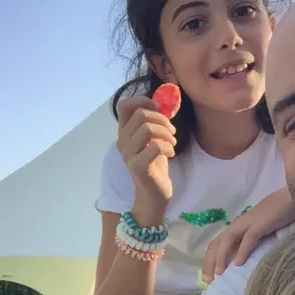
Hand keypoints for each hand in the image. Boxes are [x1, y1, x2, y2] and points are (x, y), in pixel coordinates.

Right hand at [116, 95, 177, 216]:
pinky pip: (154, 146)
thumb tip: (163, 103)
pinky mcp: (137, 166)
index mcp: (124, 133)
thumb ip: (154, 123)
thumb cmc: (155, 166)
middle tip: (172, 131)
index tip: (159, 108)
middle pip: (140, 114)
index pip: (124, 105)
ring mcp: (128, 154)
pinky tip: (170, 154)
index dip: (142, 100)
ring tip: (172, 142)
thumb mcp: (154, 140)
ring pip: (147, 128)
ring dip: (166, 133)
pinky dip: (167, 147)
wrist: (154, 195)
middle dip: (162, 119)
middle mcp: (122, 141)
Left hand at [202, 187, 294, 282]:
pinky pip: (248, 238)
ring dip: (221, 257)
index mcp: (237, 227)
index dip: (210, 260)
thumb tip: (243, 261)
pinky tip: (238, 263)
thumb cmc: (279, 215)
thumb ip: (251, 242)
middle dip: (209, 262)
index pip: (217, 244)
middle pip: (217, 243)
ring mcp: (248, 223)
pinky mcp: (260, 223)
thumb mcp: (260, 231)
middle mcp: (238, 224)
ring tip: (219, 274)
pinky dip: (242, 251)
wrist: (293, 198)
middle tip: (208, 281)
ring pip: (227, 240)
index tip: (208, 278)